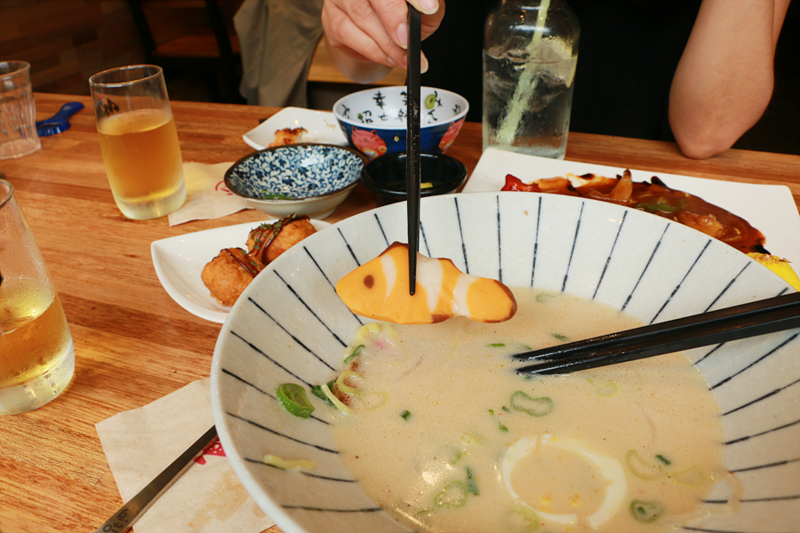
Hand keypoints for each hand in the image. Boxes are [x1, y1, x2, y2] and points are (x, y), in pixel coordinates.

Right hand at [322, 0, 445, 81]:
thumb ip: (431, 7)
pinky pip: (347, 33)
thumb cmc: (402, 17)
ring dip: (385, 42)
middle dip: (393, 18)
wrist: (380, 35)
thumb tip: (431, 8)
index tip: (429, 8)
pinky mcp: (331, 16)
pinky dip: (372, 50)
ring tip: (403, 57)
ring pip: (360, 14)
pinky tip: (389, 58)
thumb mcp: (425, 11)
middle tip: (408, 40)